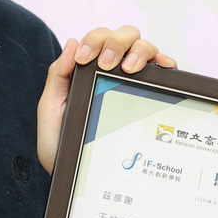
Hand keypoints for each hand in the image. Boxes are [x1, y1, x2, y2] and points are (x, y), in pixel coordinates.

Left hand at [37, 26, 177, 174]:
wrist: (81, 180)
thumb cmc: (64, 146)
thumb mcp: (51, 110)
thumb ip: (57, 76)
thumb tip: (73, 41)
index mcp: (89, 72)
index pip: (99, 39)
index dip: (94, 40)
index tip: (83, 60)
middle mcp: (114, 72)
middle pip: (125, 36)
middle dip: (115, 42)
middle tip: (105, 64)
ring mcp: (136, 83)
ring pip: (145, 47)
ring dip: (138, 50)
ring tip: (129, 69)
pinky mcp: (153, 98)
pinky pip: (166, 72)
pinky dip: (166, 62)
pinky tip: (161, 68)